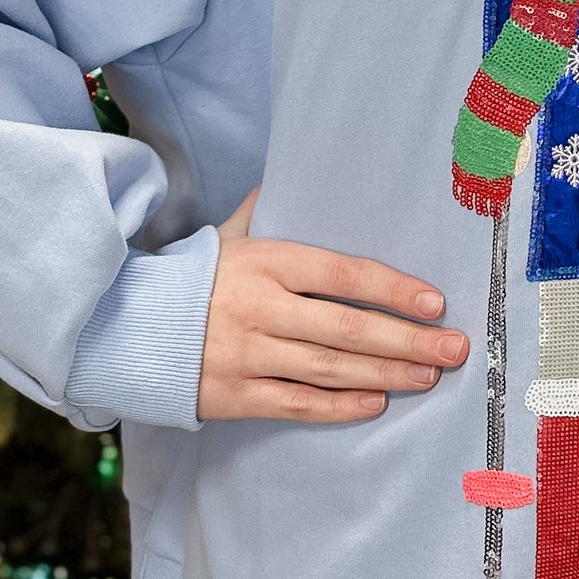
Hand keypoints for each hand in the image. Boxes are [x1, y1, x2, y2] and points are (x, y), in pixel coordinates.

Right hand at [196, 189, 469, 422]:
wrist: (124, 328)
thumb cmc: (191, 279)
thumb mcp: (229, 236)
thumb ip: (268, 210)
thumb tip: (296, 171)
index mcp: (266, 262)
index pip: (344, 274)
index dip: (393, 289)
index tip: (435, 302)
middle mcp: (261, 308)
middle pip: (348, 328)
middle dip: (409, 341)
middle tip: (454, 349)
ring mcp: (248, 355)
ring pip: (330, 370)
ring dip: (386, 374)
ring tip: (427, 376)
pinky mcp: (235, 396)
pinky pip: (298, 404)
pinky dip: (339, 407)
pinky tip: (375, 404)